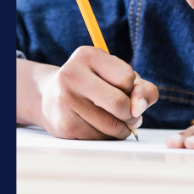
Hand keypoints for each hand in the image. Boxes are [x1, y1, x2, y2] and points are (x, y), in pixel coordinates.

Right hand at [35, 47, 158, 139]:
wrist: (50, 97)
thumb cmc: (94, 85)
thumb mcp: (119, 77)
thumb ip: (142, 90)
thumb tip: (139, 109)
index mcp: (88, 55)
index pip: (126, 78)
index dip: (132, 89)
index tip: (123, 90)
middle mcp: (72, 74)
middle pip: (119, 103)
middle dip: (131, 114)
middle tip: (128, 115)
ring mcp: (65, 100)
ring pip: (111, 126)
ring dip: (120, 129)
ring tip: (111, 120)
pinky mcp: (63, 125)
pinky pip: (99, 138)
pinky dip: (106, 137)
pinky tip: (96, 126)